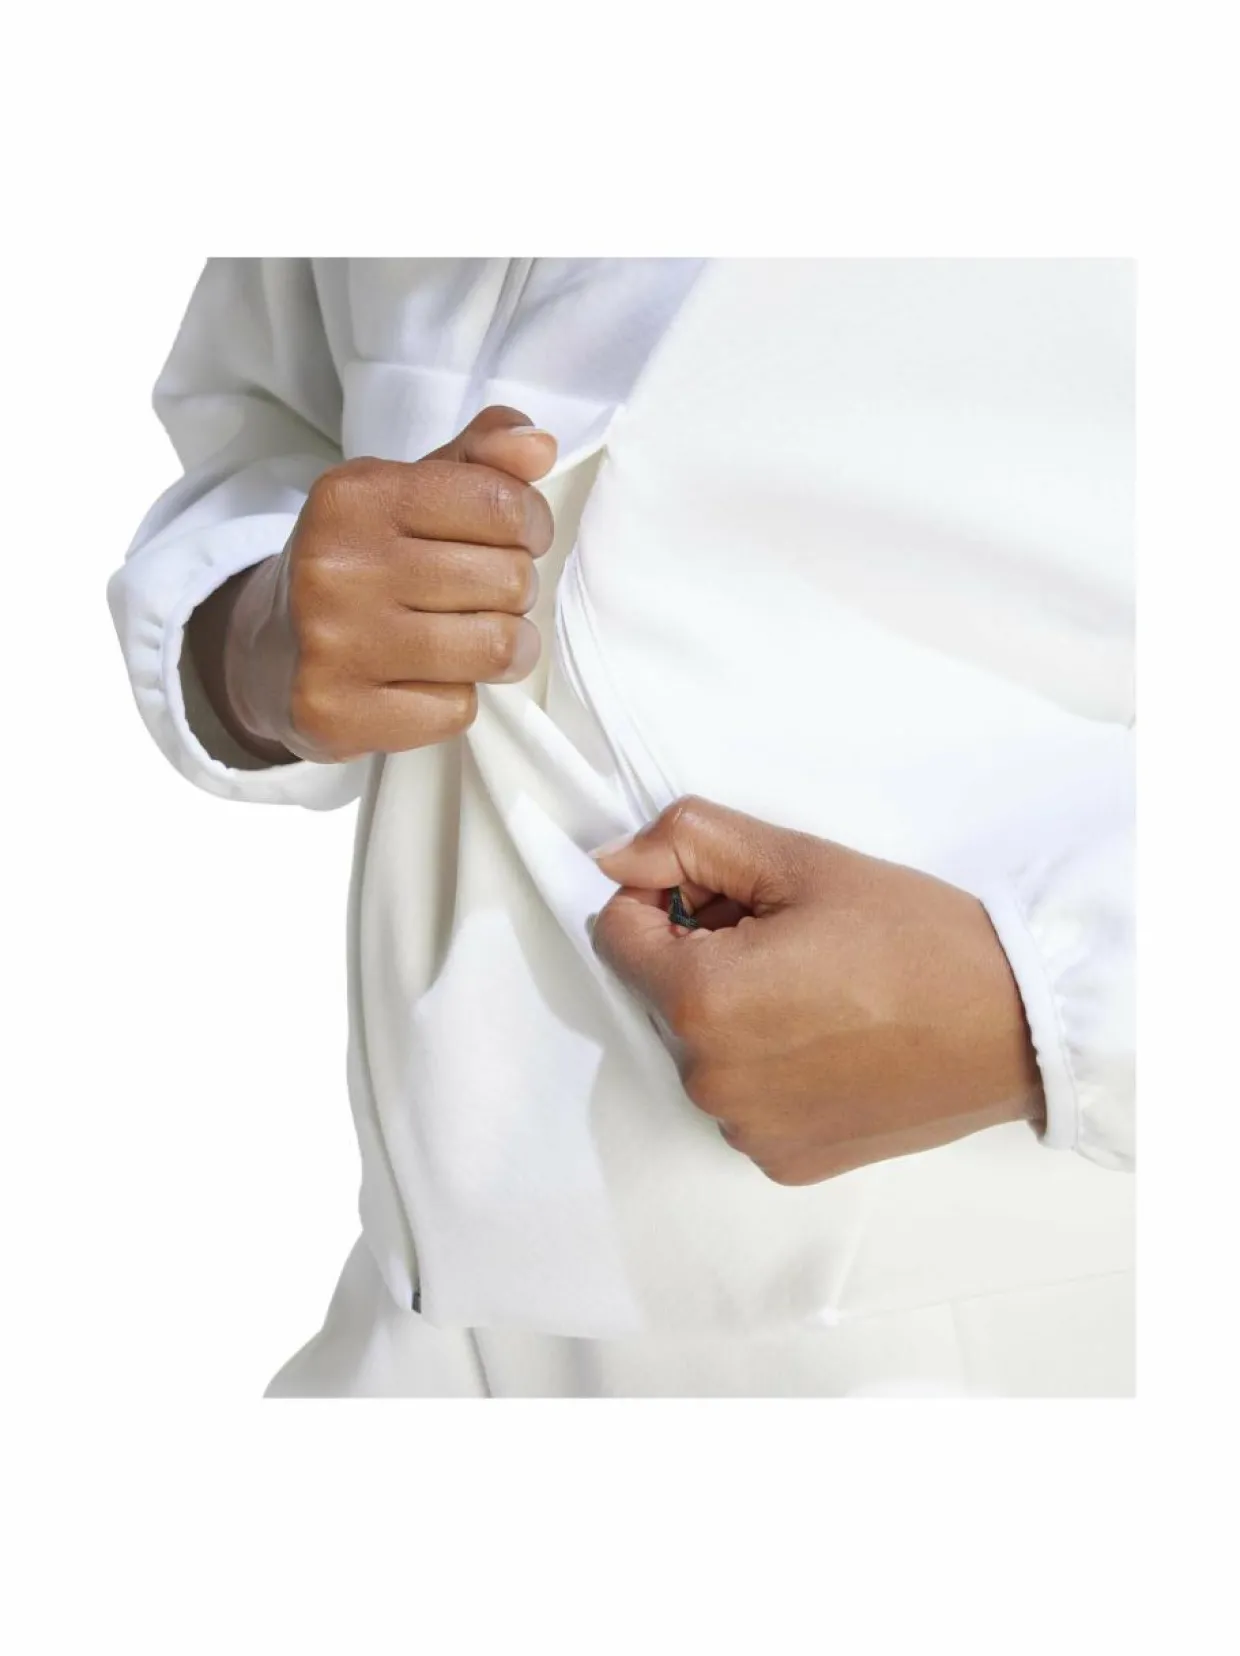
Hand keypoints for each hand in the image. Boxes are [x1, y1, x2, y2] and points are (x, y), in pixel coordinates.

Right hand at [189, 406, 557, 763]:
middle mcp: (338, 566)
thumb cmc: (362, 564)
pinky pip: (456, 709)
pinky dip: (454, 699)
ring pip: (494, 648)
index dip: (532, 526)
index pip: (503, 504)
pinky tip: (422, 682)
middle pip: (508, 580)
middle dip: (514, 592)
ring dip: (504, 649)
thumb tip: (540, 446)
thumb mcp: (409, 492)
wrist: (270, 652)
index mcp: (356, 495)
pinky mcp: (337, 713)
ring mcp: (333, 645)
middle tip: (483, 596)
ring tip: (475, 641)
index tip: (520, 539)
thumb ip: (480, 459)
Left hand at [590, 796, 1045, 1184]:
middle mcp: (707, 1079)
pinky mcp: (782, 1161)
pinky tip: (834, 1045)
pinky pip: (742, 1100)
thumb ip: (687, 841)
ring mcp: (743, 1130)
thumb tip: (611, 861)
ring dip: (734, 1017)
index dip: (662, 900)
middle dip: (702, 956)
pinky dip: (768, 1070)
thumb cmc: (915, 935)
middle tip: (792, 940)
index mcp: (699, 998)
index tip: (726, 897)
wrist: (1015, 1024)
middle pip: (660, 993)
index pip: (614, 934)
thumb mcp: (798, 858)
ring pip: (700, 1049)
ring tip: (822, 994)